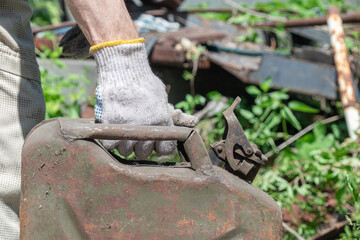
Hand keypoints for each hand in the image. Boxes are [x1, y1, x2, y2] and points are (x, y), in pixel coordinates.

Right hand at [93, 40, 196, 157]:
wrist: (123, 69)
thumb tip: (188, 121)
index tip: (154, 142)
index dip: (159, 147)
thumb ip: (169, 114)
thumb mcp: (161, 96)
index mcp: (162, 121)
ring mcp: (127, 128)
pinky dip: (109, 142)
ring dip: (124, 144)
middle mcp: (146, 128)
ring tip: (123, 131)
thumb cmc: (144, 81)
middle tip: (136, 135)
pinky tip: (112, 131)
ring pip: (126, 151)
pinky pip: (110, 145)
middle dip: (140, 146)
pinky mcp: (110, 125)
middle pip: (143, 153)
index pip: (165, 150)